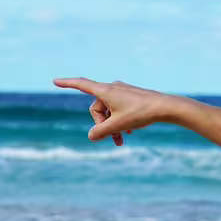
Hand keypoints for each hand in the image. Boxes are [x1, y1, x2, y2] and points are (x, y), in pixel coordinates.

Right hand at [52, 77, 172, 144]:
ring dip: (113, 127)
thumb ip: (100, 132)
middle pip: (97, 109)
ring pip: (109, 112)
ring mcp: (122, 92)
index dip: (67, 84)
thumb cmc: (140, 113)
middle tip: (116, 140)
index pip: (81, 85)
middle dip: (103, 126)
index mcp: (105, 91)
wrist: (165, 107)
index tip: (55, 81)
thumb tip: (92, 136)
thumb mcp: (117, 125)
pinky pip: (119, 110)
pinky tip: (131, 131)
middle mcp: (112, 88)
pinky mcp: (131, 97)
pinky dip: (121, 121)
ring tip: (122, 140)